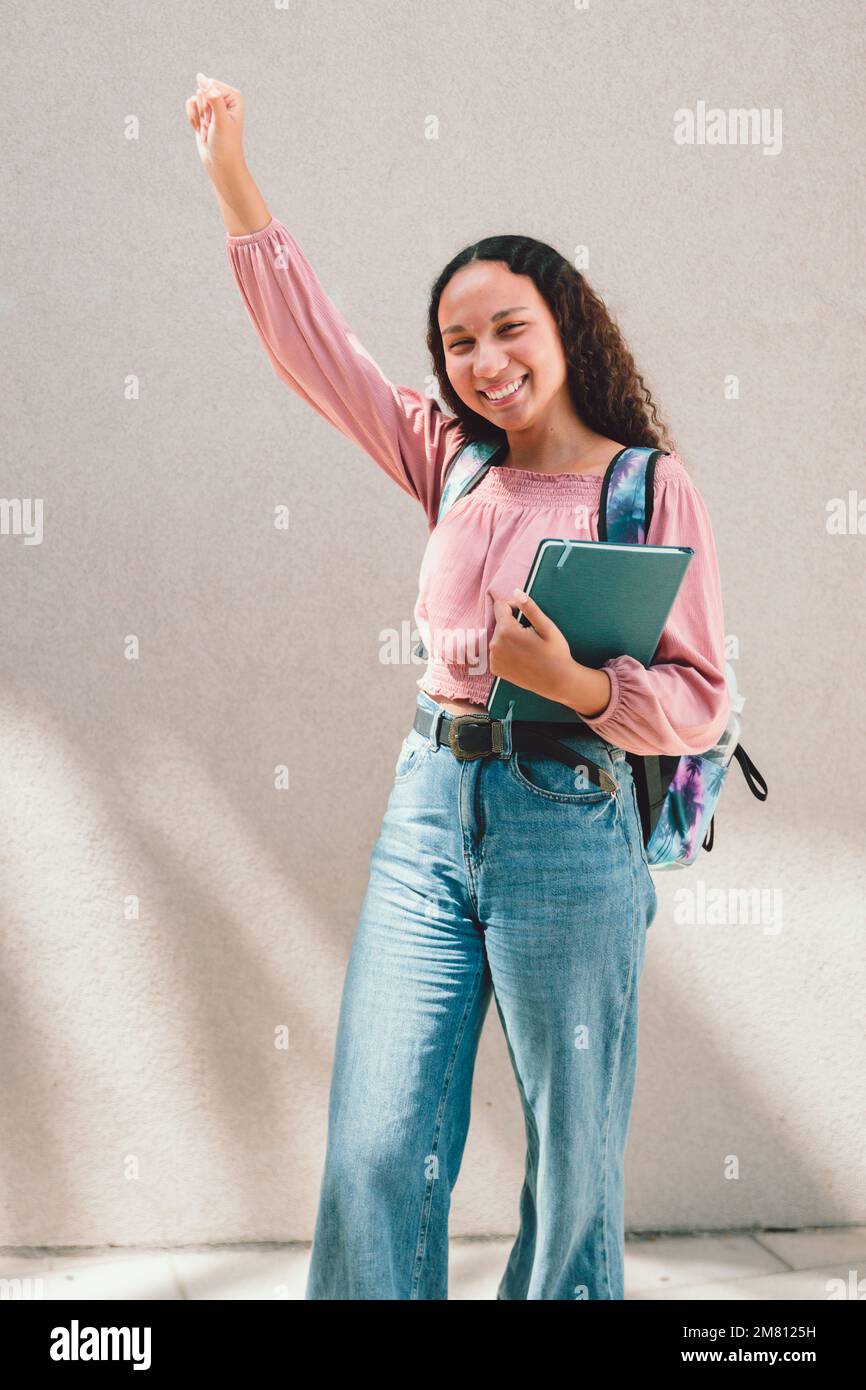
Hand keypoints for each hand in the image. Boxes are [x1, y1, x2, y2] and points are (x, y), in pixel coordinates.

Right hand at [185, 72, 244, 173]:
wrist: (220, 163)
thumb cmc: (225, 144)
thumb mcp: (221, 120)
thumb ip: (213, 97)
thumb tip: (200, 77)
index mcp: (233, 96)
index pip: (210, 85)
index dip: (208, 103)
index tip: (216, 121)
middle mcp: (224, 97)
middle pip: (201, 91)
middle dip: (203, 112)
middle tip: (212, 127)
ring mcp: (213, 104)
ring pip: (194, 99)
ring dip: (197, 117)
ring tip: (208, 130)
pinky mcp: (204, 112)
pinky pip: (190, 105)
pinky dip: (192, 119)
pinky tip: (201, 130)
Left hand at [489, 588, 575, 705]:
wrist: (557, 682)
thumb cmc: (556, 653)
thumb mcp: (547, 627)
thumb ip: (530, 608)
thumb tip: (516, 591)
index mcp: (506, 631)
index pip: (500, 606)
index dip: (514, 606)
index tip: (527, 616)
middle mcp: (494, 644)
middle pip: (500, 622)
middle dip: (513, 623)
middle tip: (532, 635)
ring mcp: (493, 658)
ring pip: (499, 636)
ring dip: (510, 637)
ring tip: (528, 647)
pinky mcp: (495, 669)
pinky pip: (498, 651)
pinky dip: (507, 651)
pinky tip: (522, 657)